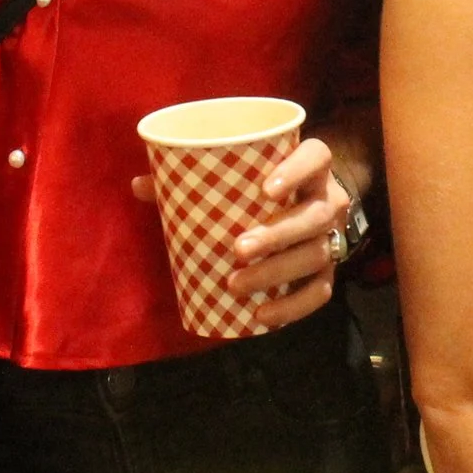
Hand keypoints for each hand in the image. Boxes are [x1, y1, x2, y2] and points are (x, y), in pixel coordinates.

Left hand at [131, 136, 354, 330]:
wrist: (309, 203)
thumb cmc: (263, 185)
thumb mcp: (238, 174)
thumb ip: (191, 176)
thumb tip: (139, 183)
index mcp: (310, 166)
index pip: (317, 156)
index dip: (296, 170)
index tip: (265, 189)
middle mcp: (329, 199)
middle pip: (314, 215)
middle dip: (278, 234)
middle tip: (238, 249)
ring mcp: (333, 236)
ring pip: (316, 255)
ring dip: (277, 273)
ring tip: (237, 285)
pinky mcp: (330, 270)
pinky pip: (320, 291)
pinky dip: (293, 307)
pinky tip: (263, 316)